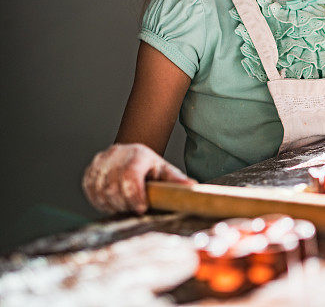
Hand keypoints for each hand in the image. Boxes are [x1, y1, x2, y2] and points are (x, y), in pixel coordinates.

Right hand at [82, 143, 196, 214]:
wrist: (132, 158)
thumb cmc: (151, 168)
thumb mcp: (165, 172)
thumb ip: (177, 181)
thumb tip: (194, 187)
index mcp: (137, 154)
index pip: (130, 175)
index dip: (134, 195)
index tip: (141, 209)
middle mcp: (116, 154)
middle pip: (113, 186)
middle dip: (124, 203)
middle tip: (133, 210)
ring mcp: (100, 162)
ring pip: (100, 191)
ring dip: (112, 205)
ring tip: (124, 206)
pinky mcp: (90, 171)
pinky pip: (90, 192)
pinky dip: (100, 202)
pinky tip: (112, 203)